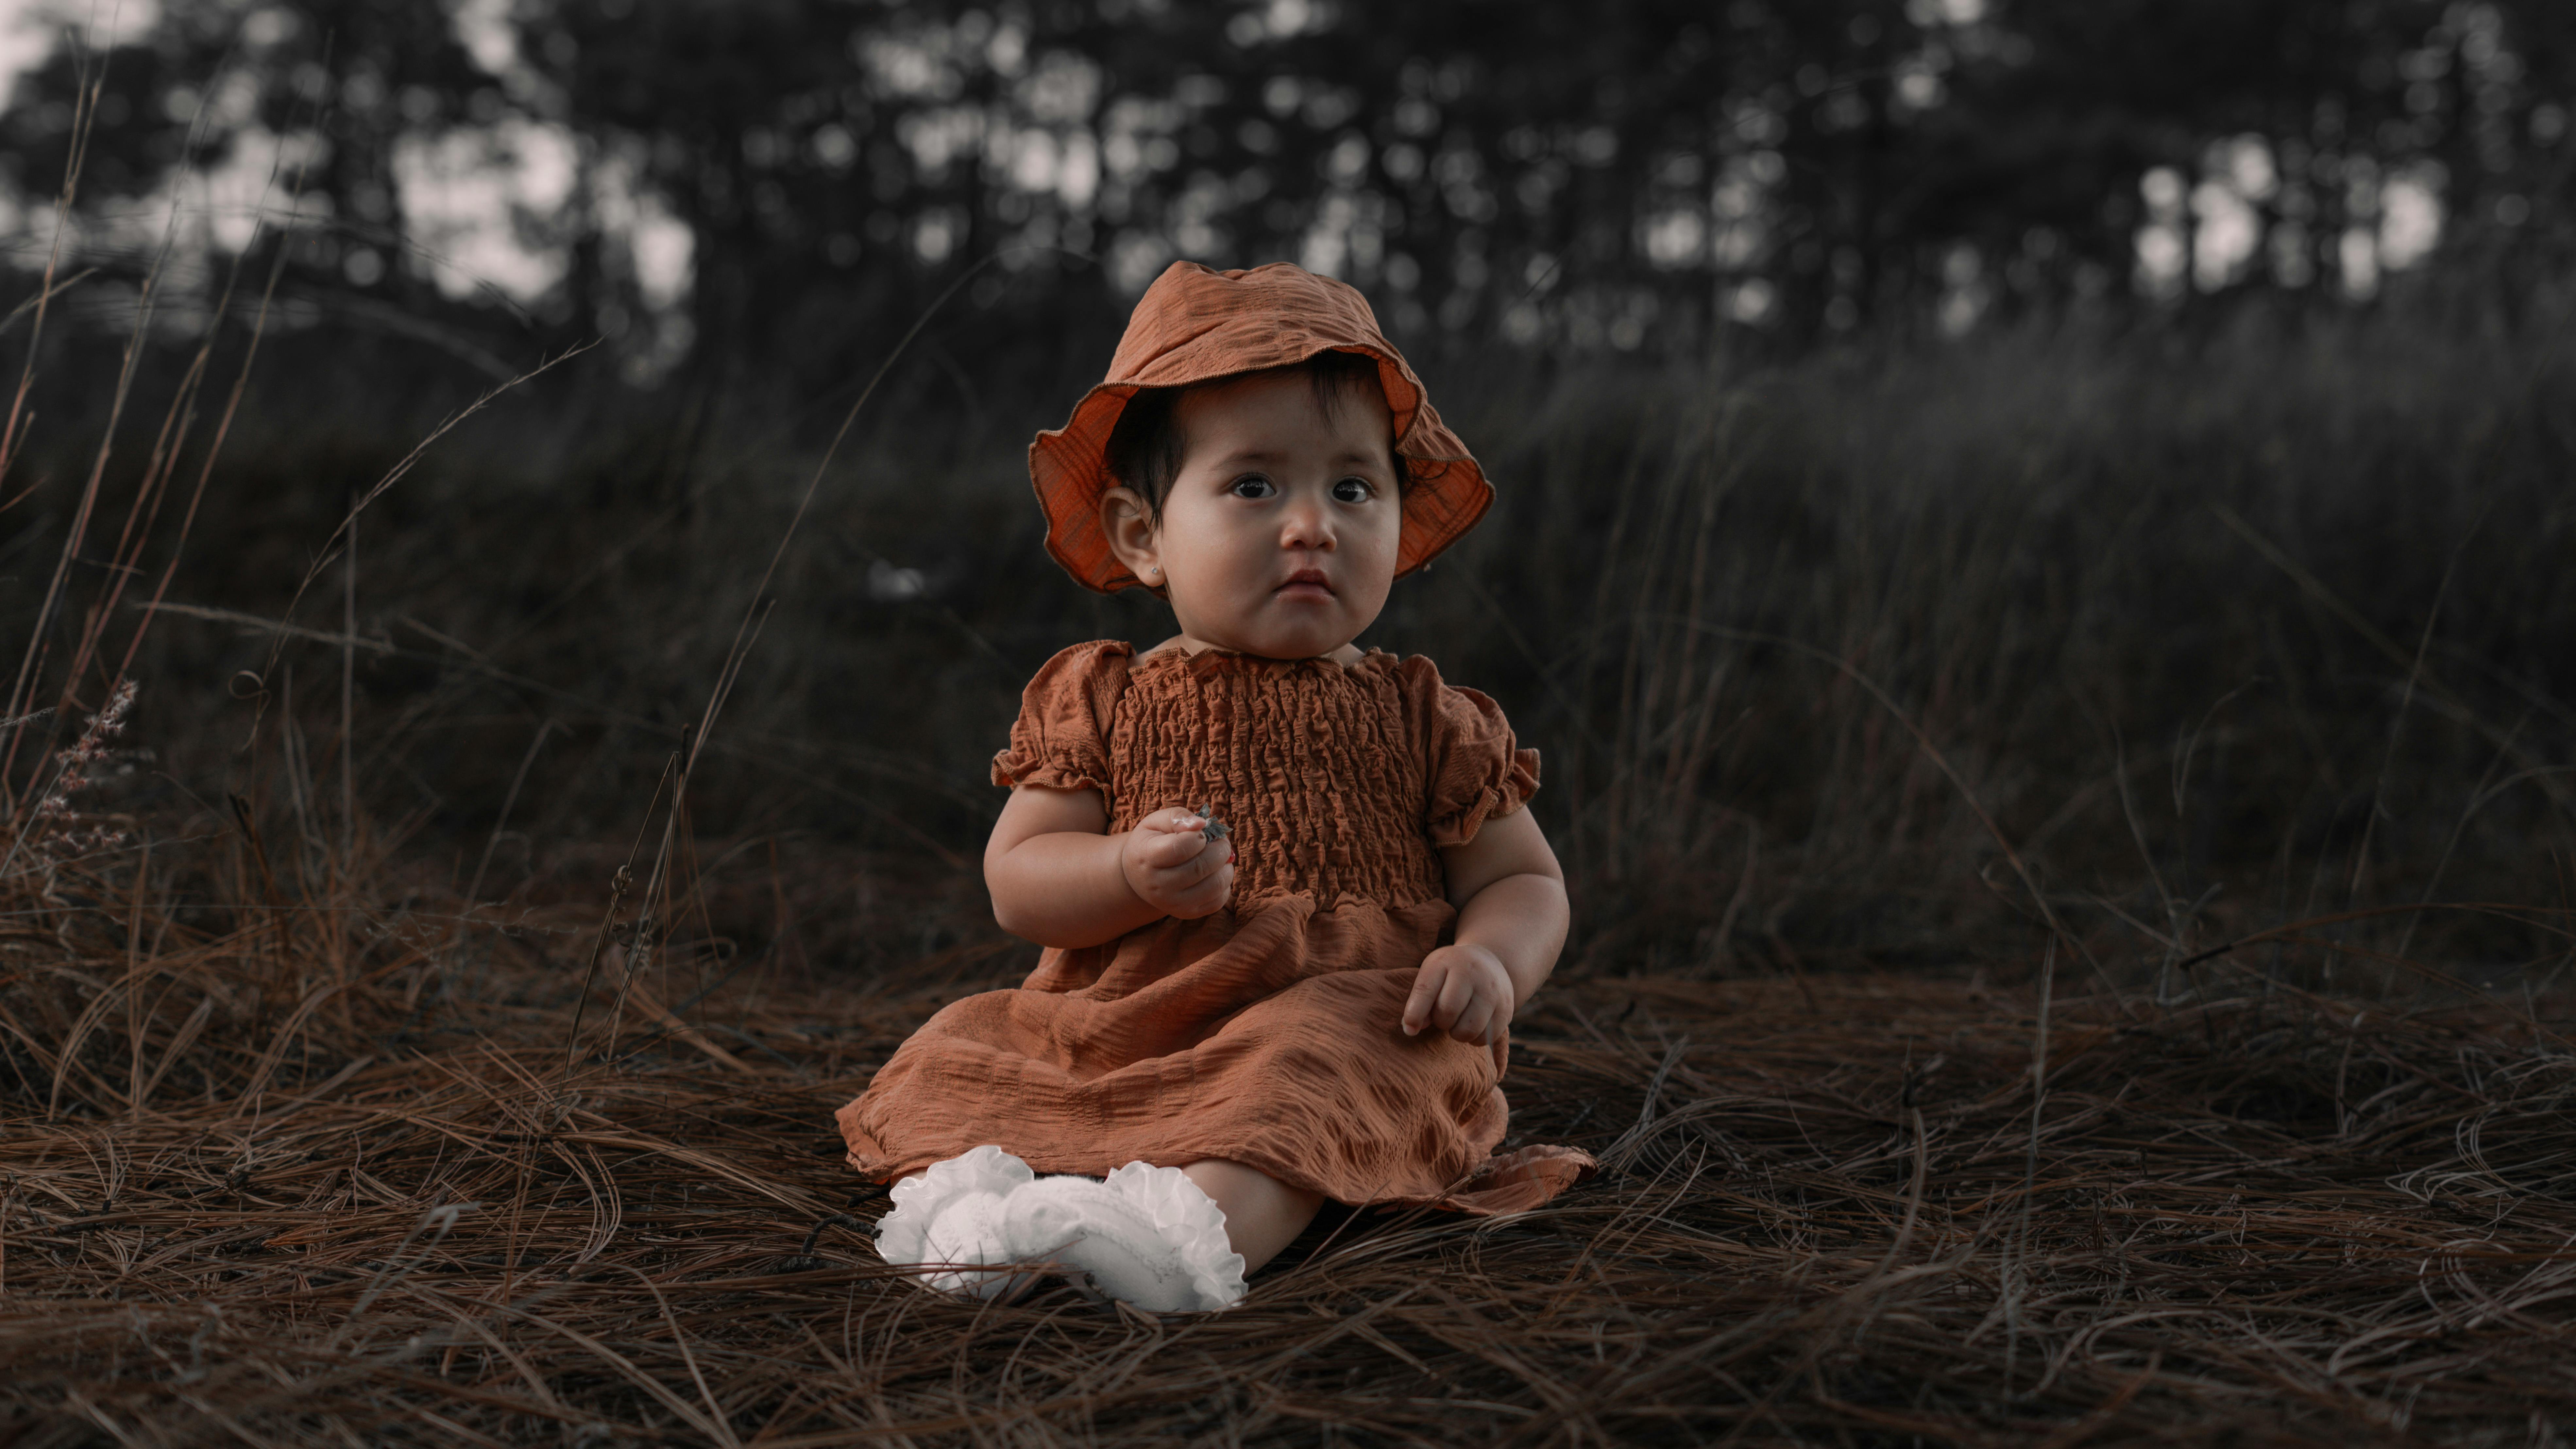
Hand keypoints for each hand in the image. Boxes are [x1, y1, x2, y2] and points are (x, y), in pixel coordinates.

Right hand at [1119, 807, 1235, 920]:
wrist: (1139, 876)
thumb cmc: (1152, 843)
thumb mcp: (1156, 822)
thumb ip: (1177, 817)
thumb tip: (1201, 823)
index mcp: (1146, 858)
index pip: (1179, 848)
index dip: (1199, 836)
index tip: (1201, 832)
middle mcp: (1157, 886)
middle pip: (1200, 867)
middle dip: (1220, 849)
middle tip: (1221, 841)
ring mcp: (1172, 903)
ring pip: (1214, 886)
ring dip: (1226, 866)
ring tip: (1220, 856)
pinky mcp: (1188, 913)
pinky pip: (1218, 900)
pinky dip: (1225, 884)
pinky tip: (1215, 873)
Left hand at [1402, 943, 1514, 1045]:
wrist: (1490, 962)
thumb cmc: (1451, 972)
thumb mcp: (1432, 974)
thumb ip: (1419, 1000)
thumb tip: (1412, 1029)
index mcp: (1448, 962)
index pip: (1425, 990)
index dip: (1414, 1014)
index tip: (1410, 1029)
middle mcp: (1474, 973)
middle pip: (1448, 1012)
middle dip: (1441, 1021)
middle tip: (1444, 1014)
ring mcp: (1493, 991)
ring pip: (1468, 1030)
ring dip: (1457, 1033)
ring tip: (1458, 1020)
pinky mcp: (1506, 1010)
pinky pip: (1485, 1038)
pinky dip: (1474, 1038)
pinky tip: (1473, 1024)